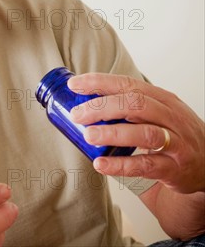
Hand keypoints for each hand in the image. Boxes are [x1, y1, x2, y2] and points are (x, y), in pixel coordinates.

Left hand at [68, 73, 204, 193]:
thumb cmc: (175, 135)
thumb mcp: (157, 113)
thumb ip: (128, 107)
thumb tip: (83, 103)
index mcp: (161, 99)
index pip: (128, 84)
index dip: (100, 83)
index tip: (75, 84)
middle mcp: (170, 117)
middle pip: (136, 104)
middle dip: (102, 107)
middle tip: (77, 114)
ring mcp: (176, 142)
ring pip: (144, 133)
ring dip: (113, 133)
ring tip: (88, 135)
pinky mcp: (175, 168)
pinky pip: (146, 165)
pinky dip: (121, 165)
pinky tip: (101, 164)